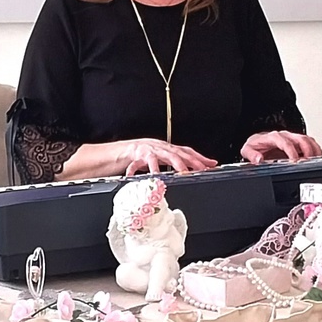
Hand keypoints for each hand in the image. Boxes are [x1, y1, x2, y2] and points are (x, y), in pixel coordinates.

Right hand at [60, 138, 217, 178]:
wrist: (109, 155)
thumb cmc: (129, 161)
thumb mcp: (151, 164)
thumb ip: (163, 167)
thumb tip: (178, 175)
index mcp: (163, 148)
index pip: (185, 151)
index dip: (199, 157)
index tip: (212, 164)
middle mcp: (158, 146)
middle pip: (181, 151)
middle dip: (194, 160)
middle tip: (204, 168)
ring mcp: (148, 148)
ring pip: (167, 154)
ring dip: (178, 163)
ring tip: (186, 172)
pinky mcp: (137, 153)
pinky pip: (147, 160)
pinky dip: (154, 168)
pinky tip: (160, 175)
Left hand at [241, 130, 321, 162]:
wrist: (258, 142)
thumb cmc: (256, 146)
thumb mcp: (247, 150)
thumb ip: (251, 155)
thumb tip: (258, 159)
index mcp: (273, 137)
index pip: (285, 143)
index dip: (292, 151)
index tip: (296, 161)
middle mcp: (285, 136)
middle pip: (301, 139)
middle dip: (307, 150)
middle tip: (309, 162)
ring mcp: (292, 138)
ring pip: (307, 139)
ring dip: (314, 149)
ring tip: (317, 160)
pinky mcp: (297, 142)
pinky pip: (309, 142)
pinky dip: (315, 150)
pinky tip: (317, 157)